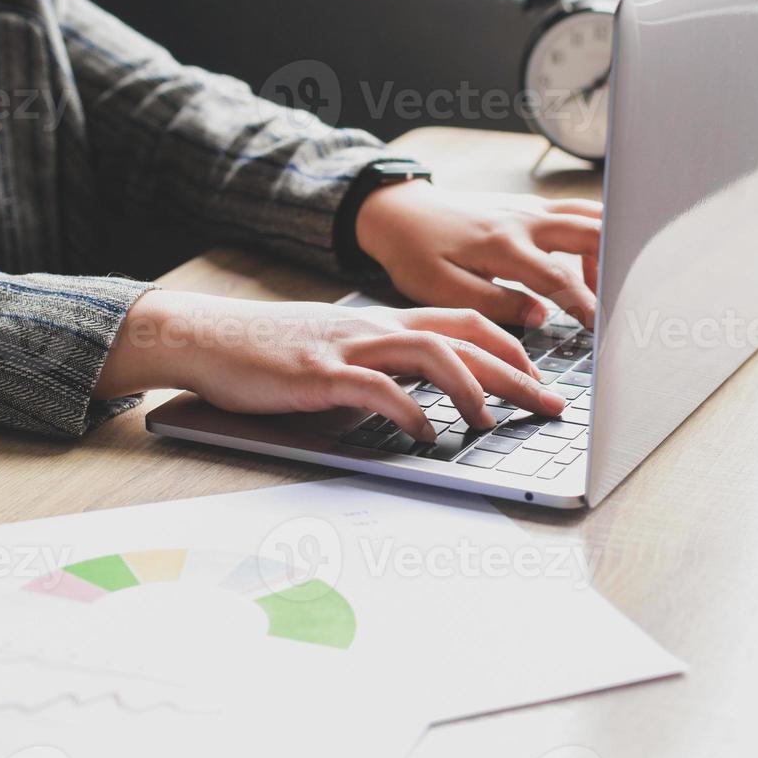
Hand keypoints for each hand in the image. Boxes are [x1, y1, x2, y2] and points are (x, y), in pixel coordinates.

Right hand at [95, 290, 566, 441]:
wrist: (206, 336)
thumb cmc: (270, 351)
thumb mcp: (338, 351)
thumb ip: (380, 366)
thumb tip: (421, 398)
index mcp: (383, 324)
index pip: (464, 322)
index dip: (511, 347)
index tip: (542, 377)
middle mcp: (376, 329)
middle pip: (465, 338)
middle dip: (517, 371)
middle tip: (551, 406)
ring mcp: (349, 348)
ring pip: (432, 353)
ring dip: (473, 388)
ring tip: (493, 421)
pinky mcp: (319, 374)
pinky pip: (378, 389)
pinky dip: (411, 412)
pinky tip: (428, 435)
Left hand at [355, 181, 601, 328]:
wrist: (400, 212)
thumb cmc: (416, 253)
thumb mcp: (442, 288)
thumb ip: (495, 302)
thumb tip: (542, 315)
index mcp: (503, 244)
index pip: (559, 278)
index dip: (587, 305)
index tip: (603, 328)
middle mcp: (524, 220)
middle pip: (590, 234)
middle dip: (616, 266)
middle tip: (627, 300)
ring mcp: (529, 207)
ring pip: (590, 216)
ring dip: (610, 247)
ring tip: (607, 287)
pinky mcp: (529, 205)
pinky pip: (577, 212)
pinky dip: (596, 233)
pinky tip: (589, 265)